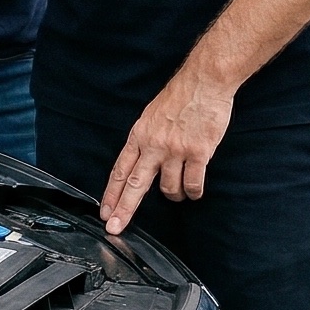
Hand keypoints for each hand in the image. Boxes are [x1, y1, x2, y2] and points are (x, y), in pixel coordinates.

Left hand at [100, 72, 234, 235]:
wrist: (204, 81)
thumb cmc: (179, 97)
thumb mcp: (151, 116)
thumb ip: (145, 140)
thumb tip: (141, 161)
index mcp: (139, 136)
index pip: (120, 170)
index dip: (111, 194)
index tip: (106, 212)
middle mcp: (154, 145)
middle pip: (135, 185)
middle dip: (124, 210)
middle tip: (115, 228)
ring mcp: (176, 150)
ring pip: (169, 189)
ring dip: (174, 196)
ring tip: (179, 194)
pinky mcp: (198, 153)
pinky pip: (193, 184)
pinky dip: (193, 193)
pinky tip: (194, 192)